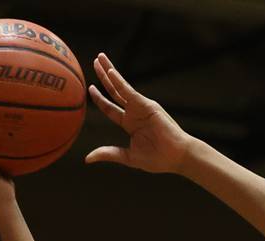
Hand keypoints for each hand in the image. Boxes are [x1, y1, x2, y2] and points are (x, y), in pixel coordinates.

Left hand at [85, 53, 193, 173]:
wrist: (177, 157)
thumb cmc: (158, 159)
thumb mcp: (128, 157)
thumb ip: (109, 153)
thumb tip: (87, 159)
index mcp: (130, 123)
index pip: (110, 108)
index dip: (99, 98)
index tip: (90, 88)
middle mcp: (134, 112)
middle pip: (114, 91)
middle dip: (104, 76)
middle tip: (95, 61)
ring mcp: (141, 107)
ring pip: (120, 86)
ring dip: (109, 71)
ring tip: (99, 58)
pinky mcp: (147, 105)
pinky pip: (129, 92)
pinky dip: (120, 82)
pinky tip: (110, 72)